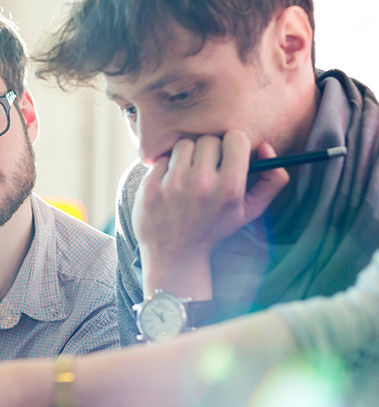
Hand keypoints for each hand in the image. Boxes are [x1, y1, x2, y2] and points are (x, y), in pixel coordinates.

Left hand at [134, 131, 289, 295]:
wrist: (173, 254)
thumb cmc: (213, 229)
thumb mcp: (250, 211)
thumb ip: (272, 180)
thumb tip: (265, 147)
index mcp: (229, 188)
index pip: (235, 138)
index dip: (232, 145)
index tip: (227, 156)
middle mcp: (201, 183)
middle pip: (208, 139)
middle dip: (208, 152)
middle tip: (205, 169)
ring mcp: (172, 184)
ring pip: (183, 145)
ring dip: (186, 157)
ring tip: (187, 176)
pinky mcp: (150, 187)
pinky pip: (161, 159)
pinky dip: (166, 169)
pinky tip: (169, 186)